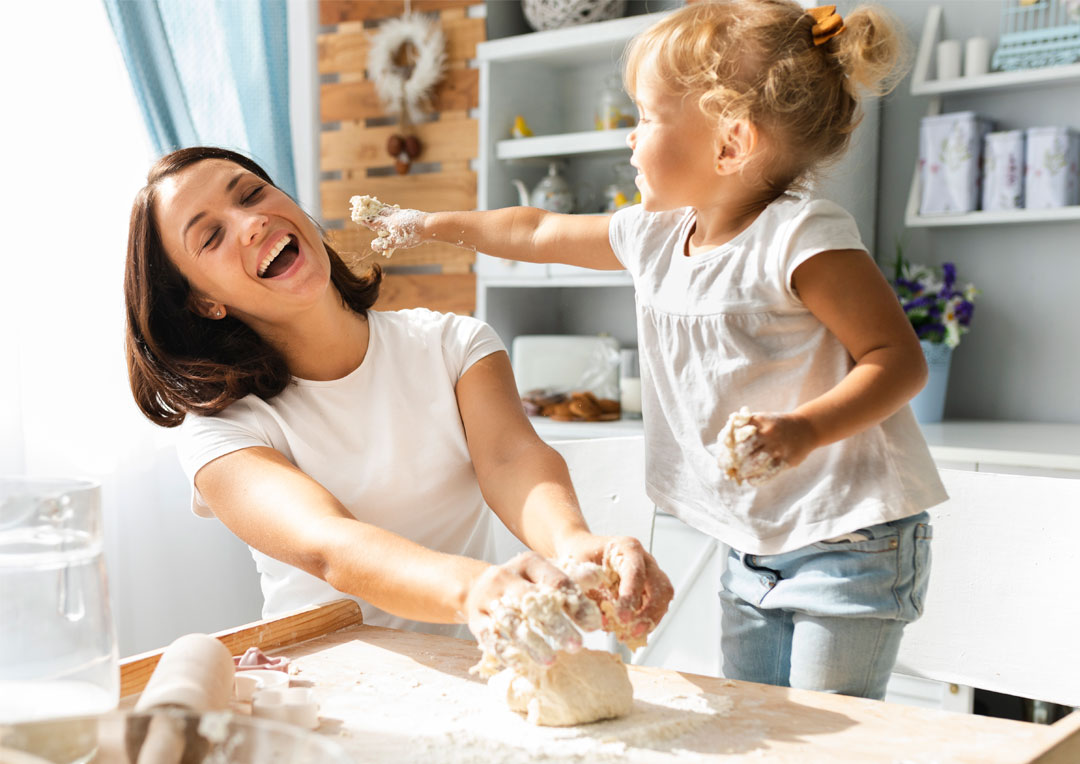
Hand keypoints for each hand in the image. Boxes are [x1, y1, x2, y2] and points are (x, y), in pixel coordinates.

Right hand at [355, 204, 425, 255]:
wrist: (430, 226)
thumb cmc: (412, 235)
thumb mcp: (397, 242)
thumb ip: (384, 243)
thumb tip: (373, 246)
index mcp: (388, 222)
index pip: (374, 221)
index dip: (365, 220)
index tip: (357, 216)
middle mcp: (394, 215)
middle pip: (380, 211)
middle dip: (372, 210)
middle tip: (366, 205)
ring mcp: (403, 214)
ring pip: (390, 210)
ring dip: (383, 208)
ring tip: (381, 207)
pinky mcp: (411, 214)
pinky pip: (399, 212)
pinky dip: (395, 212)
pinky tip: (399, 214)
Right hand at [465, 551, 584, 668]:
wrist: (476, 587)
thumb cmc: (521, 583)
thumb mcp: (545, 573)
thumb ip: (572, 577)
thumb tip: (600, 577)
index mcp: (528, 563)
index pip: (555, 581)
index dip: (575, 603)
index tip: (593, 625)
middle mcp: (505, 577)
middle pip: (533, 600)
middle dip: (556, 624)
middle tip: (577, 646)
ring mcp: (488, 598)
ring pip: (511, 621)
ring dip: (532, 642)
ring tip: (551, 660)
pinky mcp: (476, 620)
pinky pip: (490, 637)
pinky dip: (507, 653)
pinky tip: (523, 666)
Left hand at [558, 533, 672, 642]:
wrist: (579, 552)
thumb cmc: (579, 557)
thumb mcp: (578, 572)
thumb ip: (591, 595)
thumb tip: (604, 622)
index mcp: (626, 548)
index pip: (636, 572)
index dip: (631, 596)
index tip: (622, 617)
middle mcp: (643, 560)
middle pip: (660, 586)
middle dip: (649, 613)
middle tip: (633, 632)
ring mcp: (649, 575)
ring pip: (663, 599)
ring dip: (649, 620)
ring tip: (628, 636)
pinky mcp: (648, 589)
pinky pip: (655, 608)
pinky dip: (644, 622)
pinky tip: (628, 633)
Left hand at [723, 411, 816, 484]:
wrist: (807, 428)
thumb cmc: (777, 425)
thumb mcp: (761, 419)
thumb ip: (742, 426)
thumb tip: (723, 442)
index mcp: (759, 421)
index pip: (735, 435)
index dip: (725, 448)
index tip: (721, 456)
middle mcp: (768, 433)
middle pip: (743, 450)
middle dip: (732, 462)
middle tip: (727, 469)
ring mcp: (779, 447)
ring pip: (754, 463)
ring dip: (743, 472)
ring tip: (739, 475)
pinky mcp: (788, 460)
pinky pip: (769, 473)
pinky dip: (757, 479)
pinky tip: (751, 480)